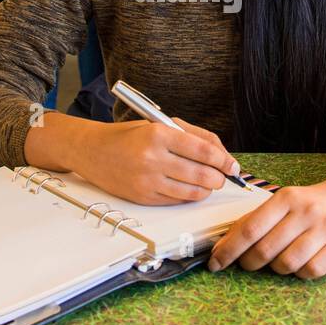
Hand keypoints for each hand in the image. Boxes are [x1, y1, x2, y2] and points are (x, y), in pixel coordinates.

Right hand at [71, 117, 240, 206]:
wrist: (93, 151)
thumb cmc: (129, 136)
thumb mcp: (159, 124)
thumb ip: (192, 135)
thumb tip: (222, 154)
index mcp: (159, 134)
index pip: (203, 150)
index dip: (224, 160)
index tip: (233, 165)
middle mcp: (153, 158)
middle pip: (201, 174)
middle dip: (219, 178)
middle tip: (224, 177)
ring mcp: (147, 180)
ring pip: (192, 191)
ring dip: (207, 189)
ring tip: (209, 183)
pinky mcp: (143, 197)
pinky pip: (177, 200)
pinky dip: (190, 196)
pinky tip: (191, 189)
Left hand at [207, 165, 325, 279]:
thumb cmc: (310, 203)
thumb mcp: (283, 201)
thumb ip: (256, 219)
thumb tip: (223, 245)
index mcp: (286, 198)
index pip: (250, 228)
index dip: (229, 249)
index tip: (215, 263)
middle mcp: (306, 211)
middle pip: (266, 249)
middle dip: (249, 263)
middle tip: (247, 264)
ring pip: (287, 263)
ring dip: (275, 269)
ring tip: (277, 262)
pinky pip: (311, 271)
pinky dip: (299, 273)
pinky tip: (299, 264)